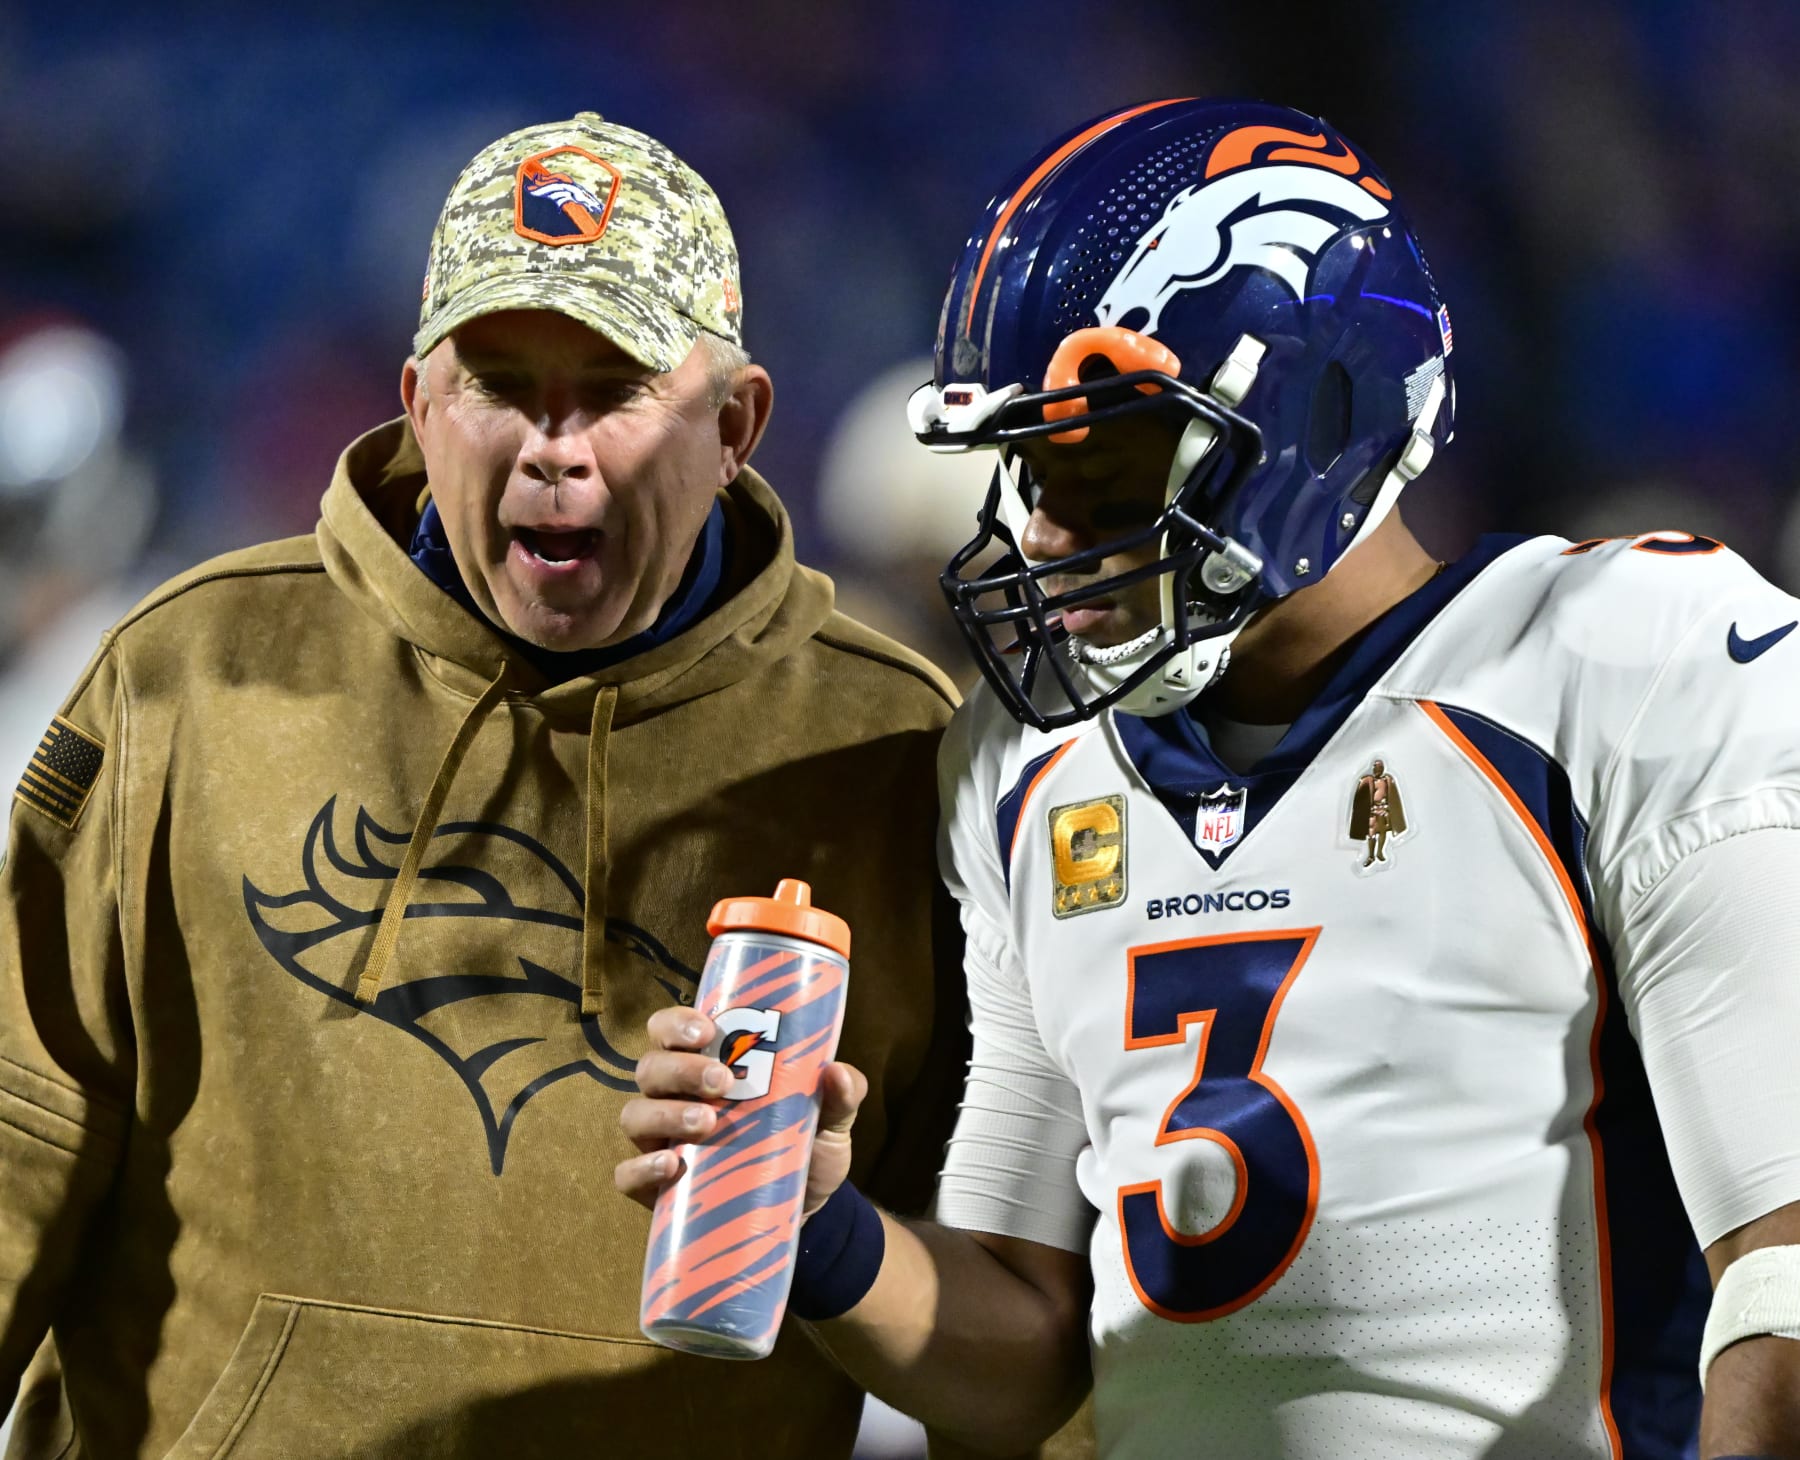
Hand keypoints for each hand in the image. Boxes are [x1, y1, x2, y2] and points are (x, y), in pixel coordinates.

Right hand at [615, 1006, 868, 1217]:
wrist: (807, 1213)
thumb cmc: (806, 1148)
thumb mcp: (830, 1121)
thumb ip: (841, 1096)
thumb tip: (839, 1072)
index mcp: (705, 1066)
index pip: (670, 1030)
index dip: (677, 1023)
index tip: (707, 1029)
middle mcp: (674, 1097)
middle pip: (651, 1068)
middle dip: (682, 1069)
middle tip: (722, 1081)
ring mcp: (661, 1142)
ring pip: (635, 1114)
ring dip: (666, 1114)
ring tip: (707, 1123)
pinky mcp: (656, 1188)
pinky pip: (627, 1174)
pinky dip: (642, 1167)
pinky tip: (672, 1165)